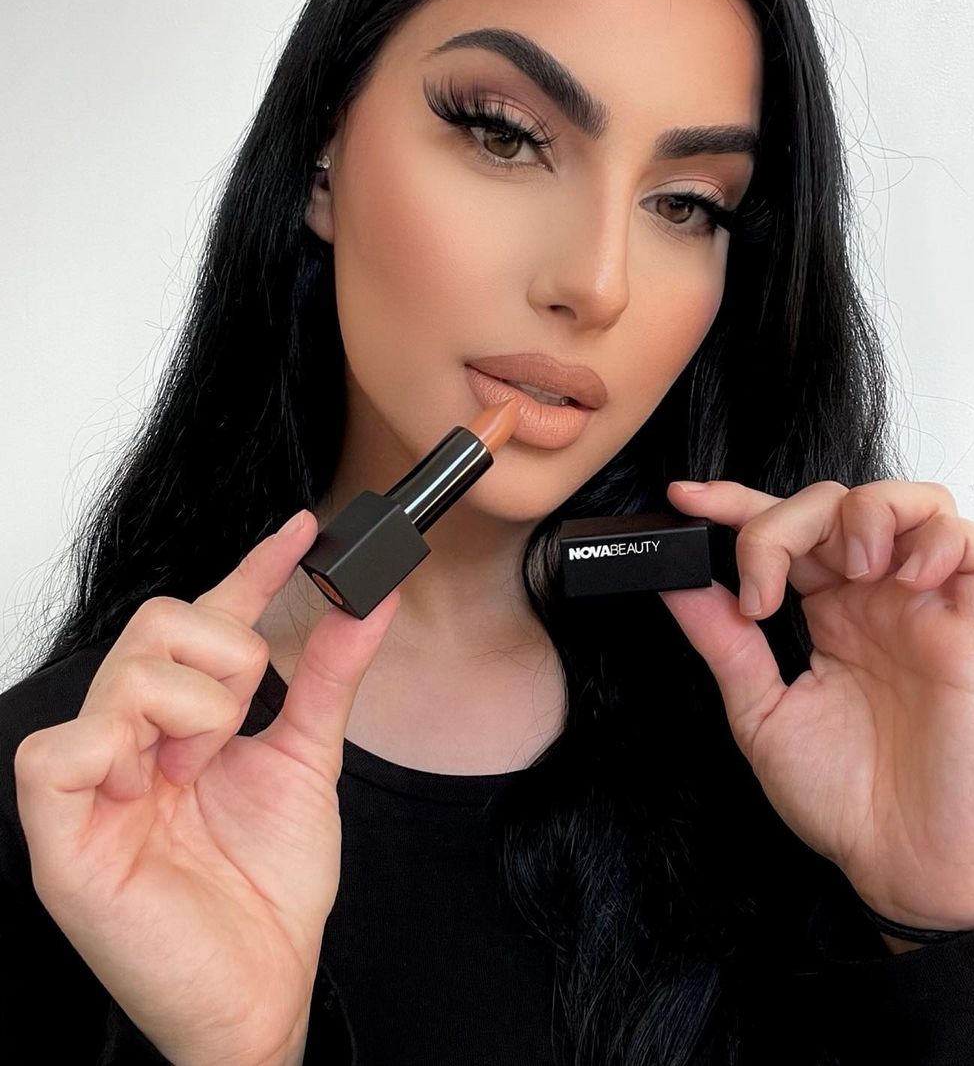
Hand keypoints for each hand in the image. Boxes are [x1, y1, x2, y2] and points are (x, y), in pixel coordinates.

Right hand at [14, 509, 398, 1064]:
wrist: (260, 992)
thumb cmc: (268, 890)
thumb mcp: (309, 763)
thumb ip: (330, 677)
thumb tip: (369, 601)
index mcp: (185, 721)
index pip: (210, 620)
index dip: (254, 568)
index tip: (306, 529)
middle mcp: (132, 740)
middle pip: (158, 625)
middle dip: (223, 657)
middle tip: (240, 722)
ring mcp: (93, 785)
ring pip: (125, 673)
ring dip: (192, 709)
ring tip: (201, 768)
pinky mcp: (60, 838)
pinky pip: (56, 754)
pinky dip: (116, 749)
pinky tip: (152, 781)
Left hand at [659, 478, 973, 931]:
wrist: (906, 865)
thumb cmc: (844, 799)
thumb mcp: (760, 712)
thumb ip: (722, 640)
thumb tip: (674, 581)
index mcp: (824, 613)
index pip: (783, 529)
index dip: (735, 501)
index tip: (684, 498)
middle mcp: (875, 599)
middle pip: (836, 502)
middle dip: (783, 521)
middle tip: (762, 589)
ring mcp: (928, 608)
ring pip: (916, 500)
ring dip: (866, 515)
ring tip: (847, 574)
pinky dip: (938, 540)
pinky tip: (904, 580)